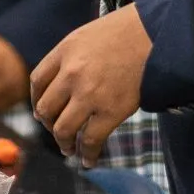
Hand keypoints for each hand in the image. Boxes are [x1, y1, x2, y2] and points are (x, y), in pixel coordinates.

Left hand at [31, 5, 152, 164]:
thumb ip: (71, 57)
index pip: (37, 82)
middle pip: (46, 109)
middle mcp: (72, 73)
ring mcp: (90, 94)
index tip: (42, 111)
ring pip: (63, 129)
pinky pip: (91, 140)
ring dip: (63, 143)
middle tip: (56, 131)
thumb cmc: (126, 32)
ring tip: (68, 149)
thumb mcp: (88, 35)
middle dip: (48, 125)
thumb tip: (62, 84)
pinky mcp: (111, 111)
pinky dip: (87, 154)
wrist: (157, 35)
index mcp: (65, 51)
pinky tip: (88, 160)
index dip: (37, 100)